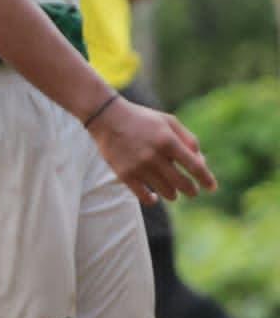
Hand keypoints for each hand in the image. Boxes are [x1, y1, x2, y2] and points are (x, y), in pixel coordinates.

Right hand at [89, 96, 214, 201]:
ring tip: (172, 191)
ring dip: (173, 194)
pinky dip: (152, 200)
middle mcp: (155, 155)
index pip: (195, 166)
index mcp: (168, 141)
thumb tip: (201, 162)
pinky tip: (154, 197)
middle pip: (183, 184)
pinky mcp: (125, 174)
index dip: (206, 179)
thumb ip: (189, 140)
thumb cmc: (142, 119)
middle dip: (191, 190)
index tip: (212, 187)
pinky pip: (144, 197)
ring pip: (166, 192)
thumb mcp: (169, 122)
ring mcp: (139, 166)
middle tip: (192, 191)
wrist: (106, 117)